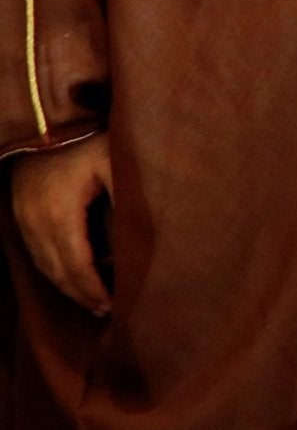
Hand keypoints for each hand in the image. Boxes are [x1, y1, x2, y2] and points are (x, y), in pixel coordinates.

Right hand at [11, 134, 112, 316]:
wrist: (46, 118)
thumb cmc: (87, 137)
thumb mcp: (114, 159)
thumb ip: (126, 194)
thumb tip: (143, 231)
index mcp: (59, 213)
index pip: (76, 264)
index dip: (93, 289)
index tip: (113, 306)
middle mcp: (35, 221)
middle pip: (57, 271)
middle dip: (81, 294)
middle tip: (105, 311)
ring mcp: (23, 218)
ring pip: (43, 265)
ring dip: (66, 286)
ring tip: (91, 300)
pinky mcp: (20, 212)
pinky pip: (34, 252)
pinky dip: (53, 269)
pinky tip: (69, 275)